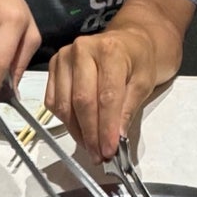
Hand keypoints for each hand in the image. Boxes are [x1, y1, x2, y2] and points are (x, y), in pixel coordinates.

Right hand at [46, 30, 155, 162]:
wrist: (126, 41)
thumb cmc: (137, 61)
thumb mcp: (143, 83)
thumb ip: (128, 110)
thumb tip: (116, 139)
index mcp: (110, 50)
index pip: (106, 96)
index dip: (107, 127)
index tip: (110, 150)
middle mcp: (82, 50)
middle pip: (82, 101)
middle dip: (91, 133)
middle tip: (99, 155)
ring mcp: (64, 57)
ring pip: (64, 104)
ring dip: (77, 131)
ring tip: (91, 148)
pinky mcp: (53, 66)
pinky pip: (52, 101)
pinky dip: (65, 120)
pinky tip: (79, 130)